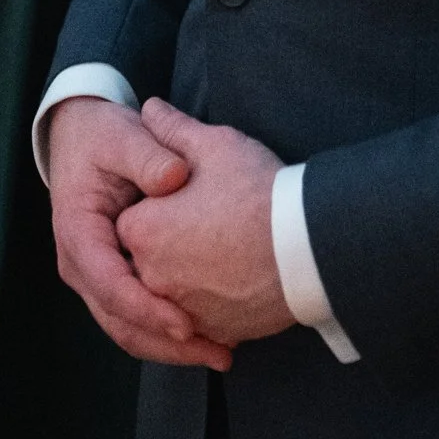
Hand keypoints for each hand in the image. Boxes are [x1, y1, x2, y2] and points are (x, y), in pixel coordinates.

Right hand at [48, 98, 232, 370]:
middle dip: (168, 345)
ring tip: (221, 353)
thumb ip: (148, 155)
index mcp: (78, 234)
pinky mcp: (114, 278)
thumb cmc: (102, 136)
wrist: (81, 136)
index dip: (147, 309)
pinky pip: (137, 316)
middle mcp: (82, 265)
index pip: (110, 285)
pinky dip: (169, 332)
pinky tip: (209, 334)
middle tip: (218, 353)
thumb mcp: (122, 136)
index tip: (186, 324)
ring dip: (171, 348)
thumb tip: (175, 178)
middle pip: (120, 322)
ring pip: (129, 329)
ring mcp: (96, 276)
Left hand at [119, 101, 294, 346]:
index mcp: (143, 231)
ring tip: (227, 247)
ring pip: (175, 289)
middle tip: (210, 217)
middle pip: (149, 256)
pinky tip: (237, 276)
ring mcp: (183, 309)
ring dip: (191, 272)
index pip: (133, 216)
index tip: (187, 192)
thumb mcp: (215, 144)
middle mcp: (152, 278)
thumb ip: (173, 128)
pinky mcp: (213, 329)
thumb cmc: (256, 191)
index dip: (158, 202)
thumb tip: (149, 109)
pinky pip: (202, 315)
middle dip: (171, 238)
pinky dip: (213, 299)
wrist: (306, 246)